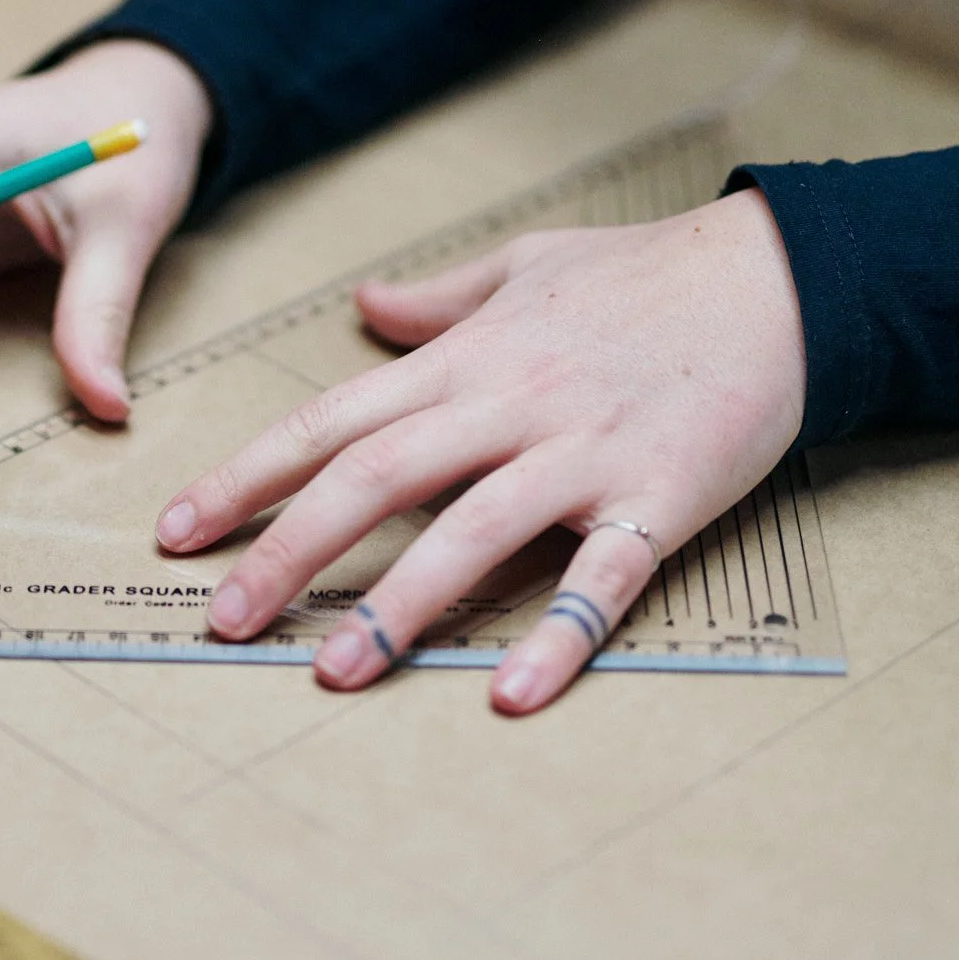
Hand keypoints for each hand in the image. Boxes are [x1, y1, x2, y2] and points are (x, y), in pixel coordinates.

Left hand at [155, 188, 805, 713]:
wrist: (780, 277)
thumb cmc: (647, 273)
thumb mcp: (526, 265)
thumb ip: (437, 296)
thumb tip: (364, 309)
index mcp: (466, 359)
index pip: (331, 420)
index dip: (248, 477)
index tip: (178, 529)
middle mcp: (508, 405)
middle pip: (375, 478)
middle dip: (289, 550)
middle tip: (222, 618)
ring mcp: (581, 453)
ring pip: (469, 532)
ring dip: (396, 606)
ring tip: (331, 672)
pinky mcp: (657, 497)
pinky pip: (599, 578)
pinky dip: (556, 639)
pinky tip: (511, 695)